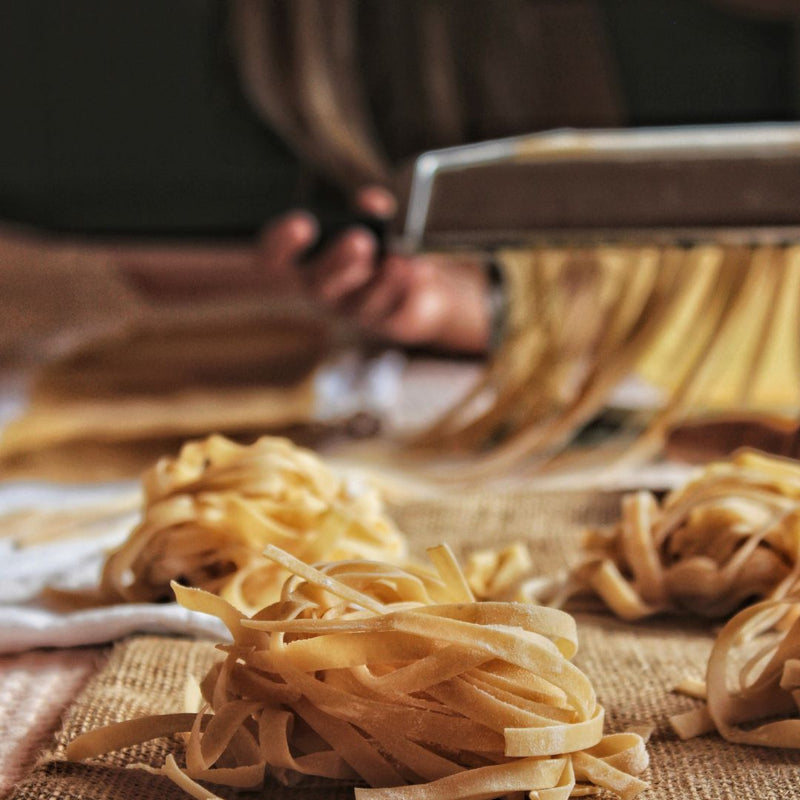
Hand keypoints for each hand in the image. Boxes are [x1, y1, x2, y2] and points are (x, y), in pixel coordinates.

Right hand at [256, 186, 490, 354]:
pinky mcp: (386, 322)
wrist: (419, 289)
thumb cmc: (381, 250)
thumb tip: (371, 201)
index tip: (301, 223)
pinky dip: (407, 289)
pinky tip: (418, 270)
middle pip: (320, 284)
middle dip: (339, 262)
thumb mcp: (377, 224)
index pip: (275, 258)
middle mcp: (323, 289)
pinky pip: (393, 311)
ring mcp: (354, 310)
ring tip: (398, 260)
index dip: (282, 244)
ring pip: (362, 302)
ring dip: (381, 280)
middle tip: (360, 240)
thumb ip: (370, 211)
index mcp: (306, 261)